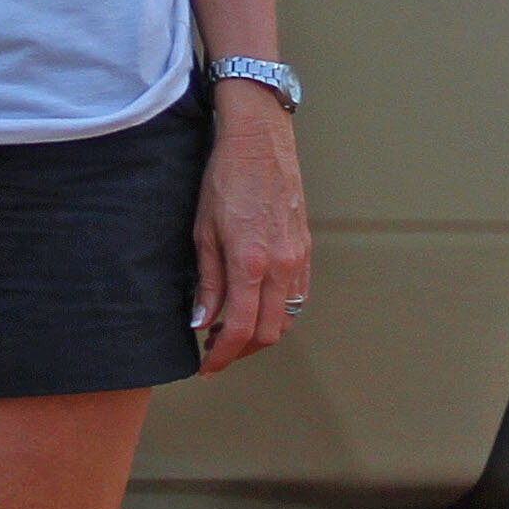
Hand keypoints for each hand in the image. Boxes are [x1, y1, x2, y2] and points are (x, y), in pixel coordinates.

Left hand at [189, 84, 311, 376]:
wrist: (261, 142)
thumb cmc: (226, 179)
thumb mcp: (203, 231)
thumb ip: (208, 281)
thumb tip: (202, 322)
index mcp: (250, 261)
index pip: (239, 329)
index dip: (221, 356)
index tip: (206, 366)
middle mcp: (281, 265)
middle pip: (267, 333)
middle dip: (240, 350)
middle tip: (214, 348)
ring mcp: (298, 259)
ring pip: (285, 319)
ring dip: (259, 334)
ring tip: (231, 329)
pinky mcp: (305, 250)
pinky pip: (297, 298)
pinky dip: (276, 313)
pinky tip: (255, 305)